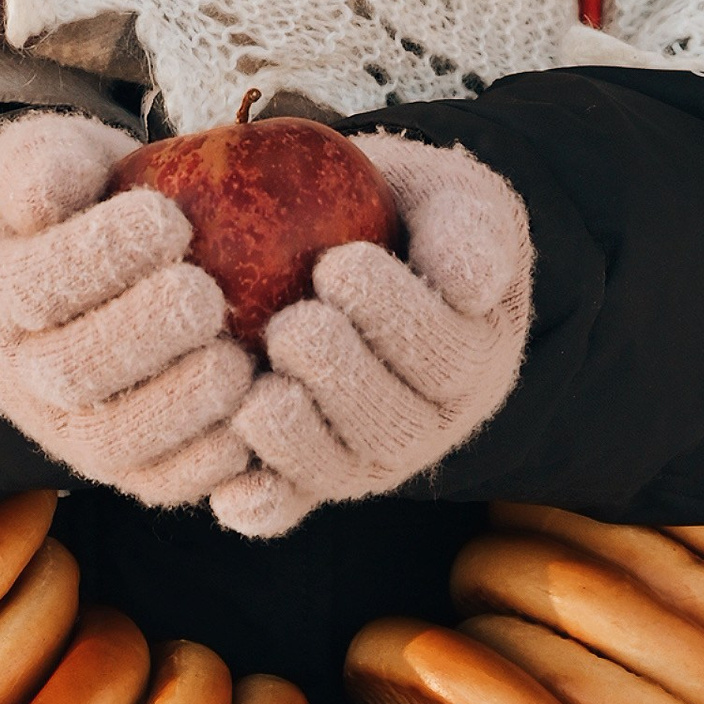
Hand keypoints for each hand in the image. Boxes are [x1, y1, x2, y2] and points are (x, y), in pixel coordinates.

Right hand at [0, 112, 255, 505]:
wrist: (87, 271)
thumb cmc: (80, 200)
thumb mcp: (49, 157)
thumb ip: (45, 161)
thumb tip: (56, 186)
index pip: (34, 285)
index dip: (100, 258)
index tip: (169, 219)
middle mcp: (20, 372)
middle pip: (70, 372)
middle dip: (144, 335)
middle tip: (207, 295)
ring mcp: (68, 429)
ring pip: (112, 442)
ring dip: (180, 405)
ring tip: (236, 360)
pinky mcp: (124, 467)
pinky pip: (160, 482)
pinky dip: (208, 461)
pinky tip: (255, 414)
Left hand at [210, 133, 532, 537]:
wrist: (351, 240)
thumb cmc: (402, 214)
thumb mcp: (449, 198)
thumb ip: (469, 232)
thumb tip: (471, 286)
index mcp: (473, 354)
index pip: (447, 355)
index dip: (395, 319)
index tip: (339, 267)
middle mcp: (429, 419)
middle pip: (394, 426)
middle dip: (340, 379)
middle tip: (290, 328)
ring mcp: (370, 455)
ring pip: (344, 470)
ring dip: (299, 439)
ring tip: (259, 389)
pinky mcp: (312, 476)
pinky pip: (291, 505)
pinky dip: (263, 503)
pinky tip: (230, 489)